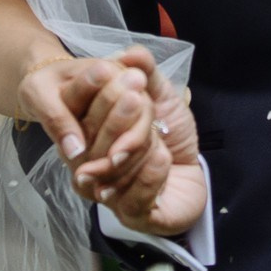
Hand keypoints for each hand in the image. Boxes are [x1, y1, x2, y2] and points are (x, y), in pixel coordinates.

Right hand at [18, 49, 205, 236]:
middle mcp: (89, 165)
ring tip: (156, 132)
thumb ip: (145, 73)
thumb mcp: (158, 94)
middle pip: (89, 146)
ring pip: (108, 174)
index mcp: (88, 132)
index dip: (91, 94)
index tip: (109, 71)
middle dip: (113, 120)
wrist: (192, 172)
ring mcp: (107, 193)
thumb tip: (132, 54)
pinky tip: (162, 157)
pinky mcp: (131, 216)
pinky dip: (147, 178)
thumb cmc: (168, 130)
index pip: (78, 114)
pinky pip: (131, 201)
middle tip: (137, 98)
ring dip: (133, 148)